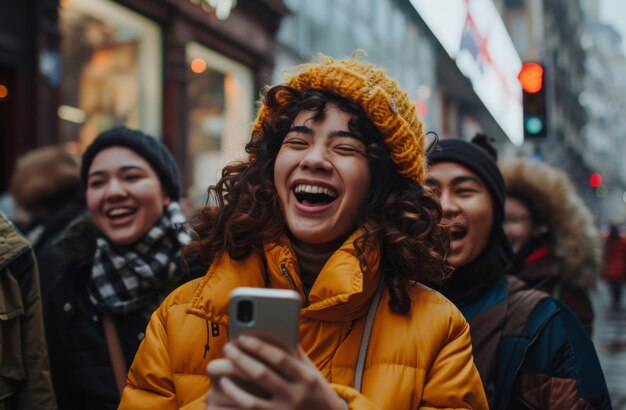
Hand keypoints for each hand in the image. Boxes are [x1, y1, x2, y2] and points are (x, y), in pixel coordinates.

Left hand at [206, 335, 345, 409]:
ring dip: (233, 385)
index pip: (280, 359)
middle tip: (228, 348)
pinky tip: (225, 391)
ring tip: (220, 371)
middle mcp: (296, 396)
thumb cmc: (316, 391)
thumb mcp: (312, 371)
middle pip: (262, 376)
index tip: (242, 337)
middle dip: (241, 360)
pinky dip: (234, 404)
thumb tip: (274, 327)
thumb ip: (294, 353)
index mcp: (306, 378)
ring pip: (251, 400)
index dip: (259, 347)